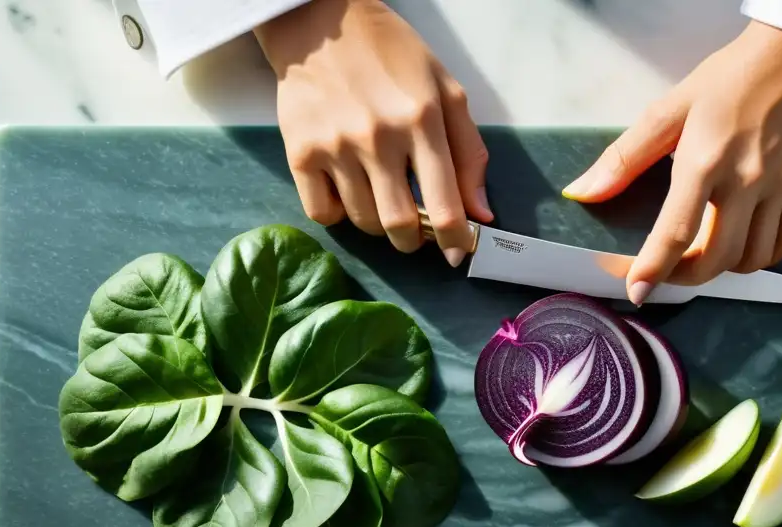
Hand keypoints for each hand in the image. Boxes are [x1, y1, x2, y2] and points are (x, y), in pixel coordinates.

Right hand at [254, 0, 492, 265]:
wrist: (322, 22)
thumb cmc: (392, 56)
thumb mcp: (446, 91)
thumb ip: (469, 154)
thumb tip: (480, 215)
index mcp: (422, 120)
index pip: (445, 207)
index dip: (455, 240)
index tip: (456, 248)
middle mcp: (378, 137)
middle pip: (400, 226)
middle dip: (415, 239)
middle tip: (416, 225)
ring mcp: (335, 147)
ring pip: (363, 223)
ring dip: (379, 223)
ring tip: (382, 195)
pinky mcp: (300, 152)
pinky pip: (323, 214)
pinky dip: (339, 214)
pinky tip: (348, 190)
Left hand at [562, 21, 781, 304]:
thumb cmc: (726, 81)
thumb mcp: (666, 111)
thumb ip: (623, 158)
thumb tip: (583, 192)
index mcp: (704, 161)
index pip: (676, 232)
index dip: (653, 269)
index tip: (636, 291)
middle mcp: (746, 181)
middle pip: (716, 258)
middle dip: (683, 276)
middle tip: (665, 270)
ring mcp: (780, 188)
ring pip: (752, 258)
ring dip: (722, 269)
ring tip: (701, 255)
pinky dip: (760, 256)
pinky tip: (742, 244)